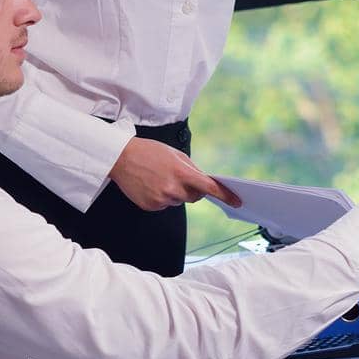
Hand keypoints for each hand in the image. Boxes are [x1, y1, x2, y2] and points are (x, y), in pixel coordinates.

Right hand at [108, 137, 242, 210]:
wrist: (121, 157)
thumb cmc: (149, 151)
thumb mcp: (175, 154)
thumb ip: (192, 169)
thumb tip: (204, 182)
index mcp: (181, 172)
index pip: (209, 188)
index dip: (225, 195)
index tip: (236, 201)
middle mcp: (173, 189)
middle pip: (195, 196)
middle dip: (193, 189)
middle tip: (179, 176)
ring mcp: (161, 199)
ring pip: (179, 201)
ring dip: (176, 192)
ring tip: (159, 177)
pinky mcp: (151, 206)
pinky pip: (165, 205)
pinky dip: (162, 197)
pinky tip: (151, 184)